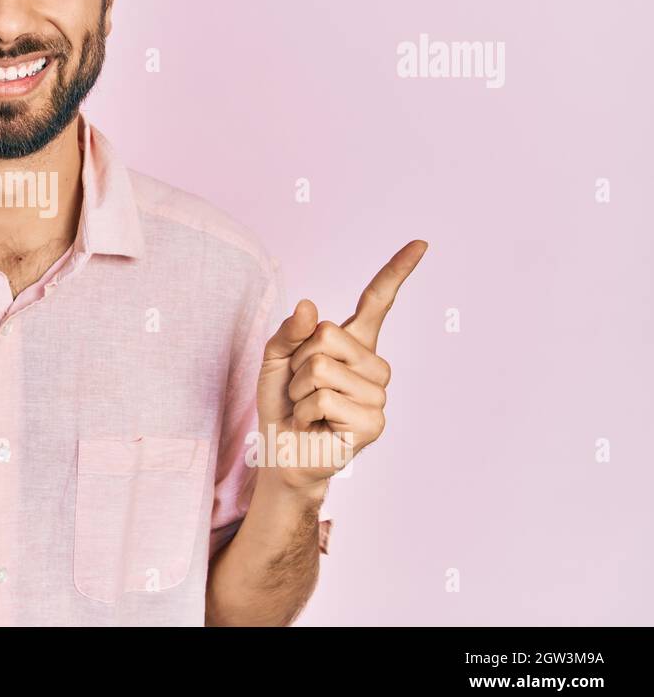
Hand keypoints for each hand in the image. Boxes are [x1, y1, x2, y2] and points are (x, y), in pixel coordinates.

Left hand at [255, 240, 427, 490]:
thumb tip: (309, 305)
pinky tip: (316, 426)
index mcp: (353, 343)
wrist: (283, 453)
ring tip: (307, 410)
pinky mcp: (373, 423)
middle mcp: (372, 365)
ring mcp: (377, 395)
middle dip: (297, 362)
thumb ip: (289, 331)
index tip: (420, 244)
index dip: (397, 271)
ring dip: (298, 391)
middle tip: (300, 389)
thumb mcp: (276, 360)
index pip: (377, 301)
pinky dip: (305, 413)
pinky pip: (323, 398)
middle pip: (326, 335)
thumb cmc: (283, 404)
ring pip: (320, 368)